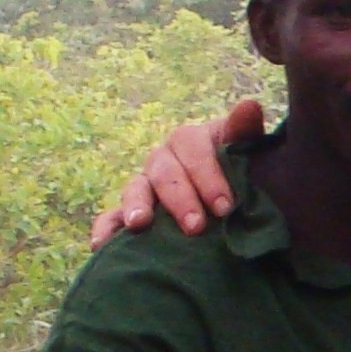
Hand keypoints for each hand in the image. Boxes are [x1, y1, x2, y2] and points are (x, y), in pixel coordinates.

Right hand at [89, 100, 261, 247]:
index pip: (192, 148)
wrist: (236, 198)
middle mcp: (165, 159)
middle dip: (179, 198)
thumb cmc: (242, 172)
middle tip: (196, 227)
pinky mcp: (133, 211)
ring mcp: (146, 185)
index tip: (224, 206)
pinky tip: (101, 244)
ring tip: (139, 224)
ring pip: (136, 189)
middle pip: (164, 172)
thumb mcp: (248, 151)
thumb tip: (249, 106)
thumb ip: (244, 131)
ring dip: (136, 205)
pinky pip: (111, 216)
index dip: (207, 175)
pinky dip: (105, 228)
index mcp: (192, 142)